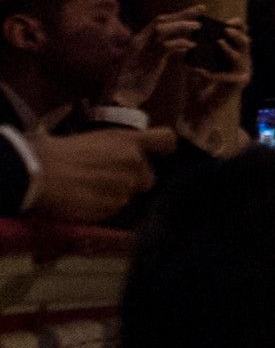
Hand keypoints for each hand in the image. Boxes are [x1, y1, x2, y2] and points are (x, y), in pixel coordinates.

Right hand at [20, 127, 171, 222]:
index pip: (166, 140)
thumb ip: (114, 147)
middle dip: (133, 179)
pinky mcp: (113, 208)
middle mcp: (134, 164)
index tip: (155, 152)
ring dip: (115, 193)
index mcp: (128, 141)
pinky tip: (82, 199)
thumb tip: (114, 153)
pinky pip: (113, 209)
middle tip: (105, 176)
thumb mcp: (90, 138)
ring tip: (87, 188)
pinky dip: (102, 206)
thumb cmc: (55, 149)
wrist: (36, 172)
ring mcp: (125, 188)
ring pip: (129, 195)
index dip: (162, 147)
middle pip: (148, 177)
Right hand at [113, 6, 217, 107]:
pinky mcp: (146, 60)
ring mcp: (141, 49)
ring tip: (199, 25)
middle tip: (202, 9)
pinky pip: (165, 46)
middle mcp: (139, 41)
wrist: (122, 98)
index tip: (195, 12)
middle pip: (161, 20)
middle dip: (182, 14)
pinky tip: (192, 45)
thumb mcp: (152, 63)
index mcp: (139, 40)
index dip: (177, 15)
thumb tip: (183, 45)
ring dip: (182, 25)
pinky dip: (180, 44)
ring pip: (162, 29)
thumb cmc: (136, 83)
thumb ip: (164, 52)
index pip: (159, 22)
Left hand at [150, 17, 253, 156]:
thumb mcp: (196, 61)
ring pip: (242, 58)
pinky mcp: (237, 87)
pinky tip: (203, 71)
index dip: (238, 27)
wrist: (197, 107)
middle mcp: (242, 64)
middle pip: (246, 44)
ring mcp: (242, 75)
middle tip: (226, 29)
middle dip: (237, 35)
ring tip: (219, 43)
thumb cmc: (197, 83)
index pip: (240, 37)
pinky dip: (217, 74)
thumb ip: (198, 48)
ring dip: (230, 50)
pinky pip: (231, 77)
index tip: (231, 20)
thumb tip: (192, 29)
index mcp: (234, 55)